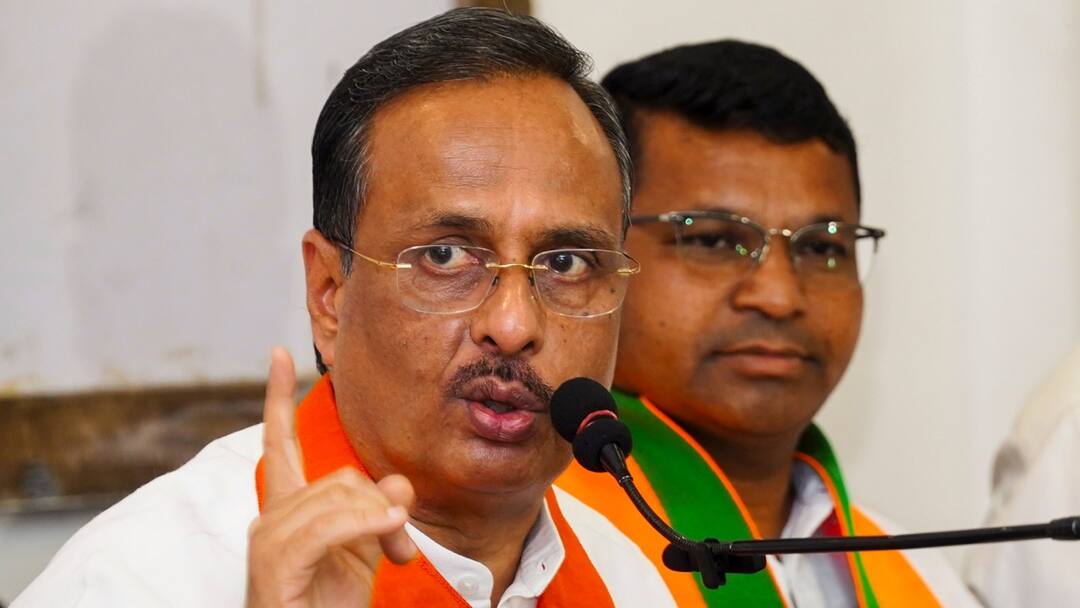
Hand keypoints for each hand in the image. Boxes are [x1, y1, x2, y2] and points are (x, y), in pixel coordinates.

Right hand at [245, 347, 416, 607]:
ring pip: (343, 496)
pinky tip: (388, 537)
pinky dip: (366, 526)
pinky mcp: (275, 562)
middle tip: (402, 549)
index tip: (279, 353)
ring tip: (395, 556)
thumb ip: (377, 509)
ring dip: (383, 524)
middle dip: (385, 507)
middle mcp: (270, 517)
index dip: (278, 398)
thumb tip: (396, 483)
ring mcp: (268, 539)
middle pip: (343, 476)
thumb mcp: (365, 549)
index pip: (281, 443)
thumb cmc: (331, 604)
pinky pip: (331, 525)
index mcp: (288, 510)